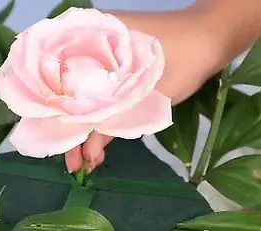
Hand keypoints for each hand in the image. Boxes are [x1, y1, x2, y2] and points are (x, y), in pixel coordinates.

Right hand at [65, 9, 220, 172]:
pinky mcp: (118, 76)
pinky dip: (99, 121)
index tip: (50, 140)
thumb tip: (86, 153)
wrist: (211, 39)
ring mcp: (103, 63)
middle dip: (68, 127)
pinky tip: (96, 147)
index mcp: (87, 39)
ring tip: (82, 162)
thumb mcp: (144, 93)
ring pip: (83, 100)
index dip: (49, 111)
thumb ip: (112, 122)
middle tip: (70, 162)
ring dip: (84, 128)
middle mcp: (88, 49)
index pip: (53, 77)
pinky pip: (100, 100)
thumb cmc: (180, 56)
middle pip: (67, 94)